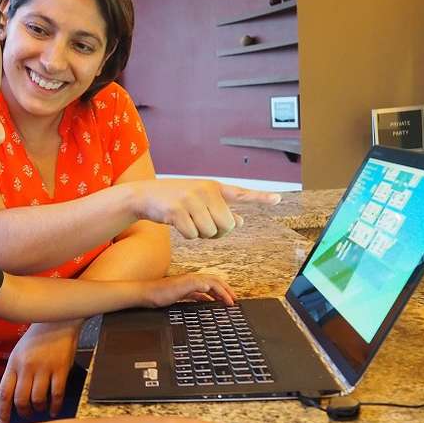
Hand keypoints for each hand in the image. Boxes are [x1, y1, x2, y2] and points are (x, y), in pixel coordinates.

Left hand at [0, 321, 80, 422]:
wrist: (57, 321)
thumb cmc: (37, 337)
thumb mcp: (19, 352)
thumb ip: (15, 371)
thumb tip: (13, 395)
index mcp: (14, 363)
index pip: (4, 393)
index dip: (3, 412)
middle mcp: (27, 367)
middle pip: (20, 399)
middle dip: (23, 412)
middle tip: (27, 414)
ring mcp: (44, 368)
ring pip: (37, 399)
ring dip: (38, 409)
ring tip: (40, 408)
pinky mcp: (61, 369)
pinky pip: (56, 394)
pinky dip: (55, 406)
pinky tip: (54, 409)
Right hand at [128, 180, 280, 239]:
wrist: (145, 196)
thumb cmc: (176, 200)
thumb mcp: (200, 201)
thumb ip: (220, 210)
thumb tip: (240, 221)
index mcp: (214, 187)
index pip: (242, 193)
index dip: (260, 198)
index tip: (278, 199)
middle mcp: (205, 190)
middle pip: (226, 225)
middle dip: (217, 232)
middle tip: (203, 225)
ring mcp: (190, 199)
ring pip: (210, 233)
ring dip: (200, 235)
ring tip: (189, 222)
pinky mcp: (177, 210)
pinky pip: (193, 235)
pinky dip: (187, 235)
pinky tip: (178, 224)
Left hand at [144, 274, 234, 308]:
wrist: (145, 295)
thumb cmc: (160, 292)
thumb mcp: (179, 288)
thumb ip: (195, 284)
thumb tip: (209, 285)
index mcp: (194, 279)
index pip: (215, 283)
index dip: (225, 292)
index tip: (232, 302)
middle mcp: (192, 281)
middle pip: (214, 283)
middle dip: (225, 290)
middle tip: (233, 300)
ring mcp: (187, 287)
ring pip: (207, 289)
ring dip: (217, 294)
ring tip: (224, 302)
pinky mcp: (181, 293)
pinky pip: (199, 295)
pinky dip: (207, 298)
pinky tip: (207, 304)